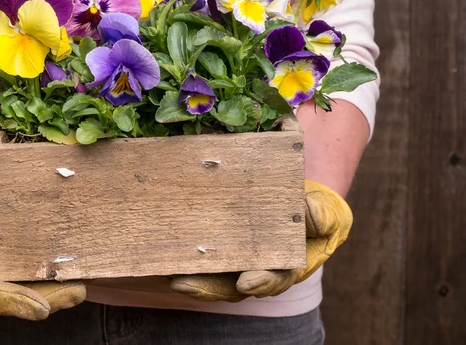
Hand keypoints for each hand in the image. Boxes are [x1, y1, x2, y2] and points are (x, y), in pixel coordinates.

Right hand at [0, 126, 85, 319]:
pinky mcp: (20, 246)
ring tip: (82, 288)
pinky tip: (82, 268)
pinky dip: (58, 269)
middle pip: (10, 292)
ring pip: (26, 284)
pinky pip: (37, 265)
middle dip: (44, 298)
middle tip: (77, 294)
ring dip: (55, 290)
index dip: (8, 300)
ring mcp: (1, 257)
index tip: (40, 309)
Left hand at [170, 181, 352, 300]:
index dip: (260, 282)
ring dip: (187, 275)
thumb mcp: (328, 213)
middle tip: (182, 284)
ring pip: (210, 274)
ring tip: (163, 272)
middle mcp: (256, 269)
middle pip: (230, 284)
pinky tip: (159, 253)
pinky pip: (200, 256)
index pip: (272, 278)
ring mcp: (236, 259)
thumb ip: (321, 215)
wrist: (299, 201)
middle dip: (206, 287)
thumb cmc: (315, 210)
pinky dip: (181, 257)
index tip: (245, 283)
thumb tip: (309, 210)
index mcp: (285, 266)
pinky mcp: (220, 246)